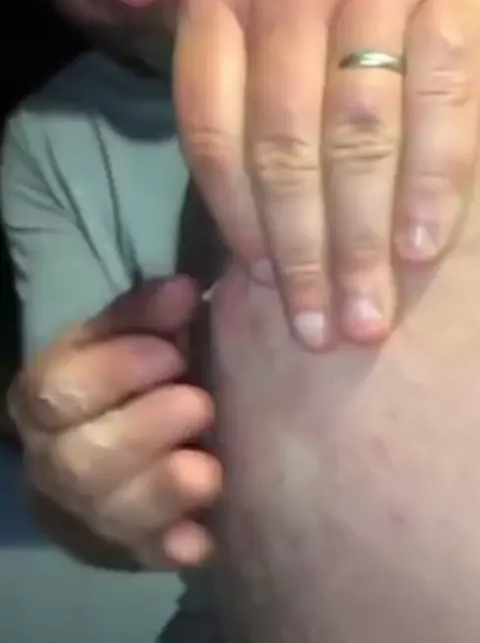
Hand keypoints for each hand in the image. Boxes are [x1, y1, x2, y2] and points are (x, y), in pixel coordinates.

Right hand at [9, 277, 220, 567]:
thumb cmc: (138, 373)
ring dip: (162, 491)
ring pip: (109, 515)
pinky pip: (146, 556)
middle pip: (79, 461)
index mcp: (46, 397)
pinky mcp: (130, 548)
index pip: (59, 390)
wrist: (129, 439)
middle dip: (144, 431)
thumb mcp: (131, 335)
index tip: (174, 350)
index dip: (117, 371)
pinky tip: (203, 536)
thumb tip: (183, 290)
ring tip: (210, 471)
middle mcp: (55, 459)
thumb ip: (149, 314)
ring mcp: (89, 511)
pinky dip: (174, 546)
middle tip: (200, 404)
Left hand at [175, 0, 479, 349]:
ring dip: (361, 242)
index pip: (215, 130)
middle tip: (315, 333)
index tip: (258, 286)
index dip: (238, 222)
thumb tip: (235, 188)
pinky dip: (434, 184)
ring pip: (360, 139)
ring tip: (363, 317)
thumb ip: (222, 52)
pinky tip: (421, 249)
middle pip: (286, 151)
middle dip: (301, 256)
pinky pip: (447, 102)